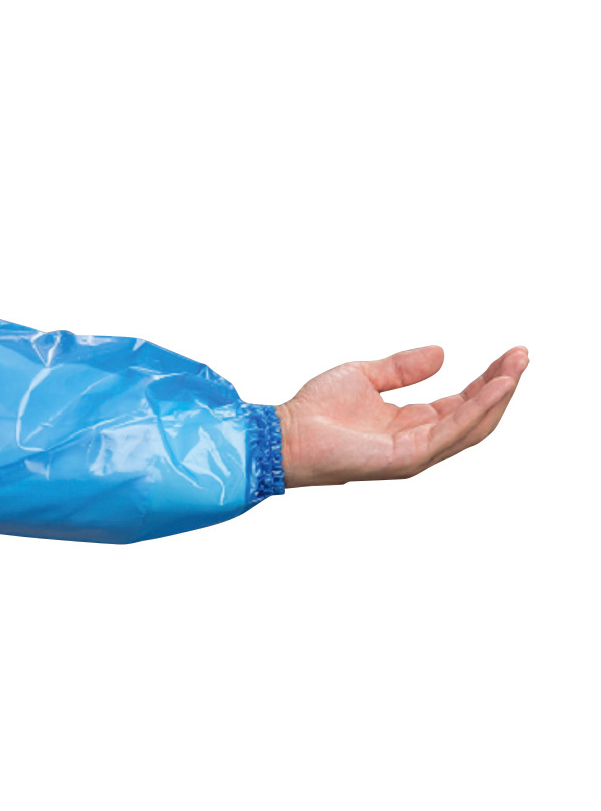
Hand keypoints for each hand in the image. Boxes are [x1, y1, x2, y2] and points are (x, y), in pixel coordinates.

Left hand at [274, 346, 528, 488]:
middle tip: (524, 355)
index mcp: (412, 422)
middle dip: (502, 385)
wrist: (286, 432)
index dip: (488, 379)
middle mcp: (420, 440)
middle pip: (475, 415)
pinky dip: (476, 409)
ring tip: (517, 366)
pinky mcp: (407, 458)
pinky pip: (451, 432)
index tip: (511, 354)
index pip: (462, 402)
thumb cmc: (317, 410)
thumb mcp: (365, 375)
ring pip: (471, 426)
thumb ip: (402, 368)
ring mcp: (416, 453)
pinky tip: (495, 386)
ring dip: (497, 395)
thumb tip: (442, 353)